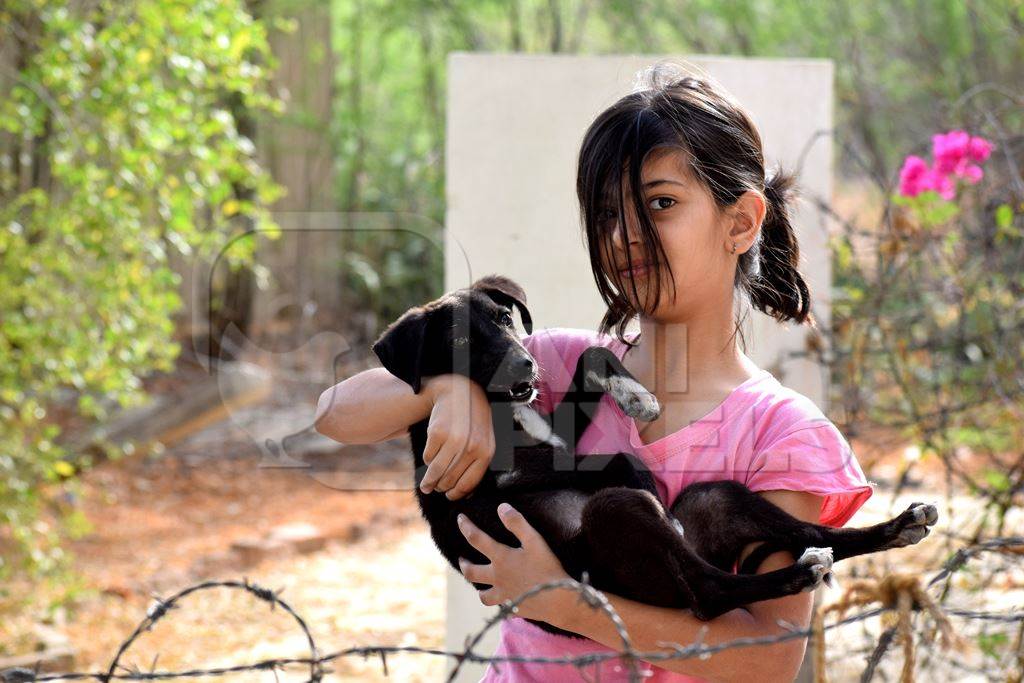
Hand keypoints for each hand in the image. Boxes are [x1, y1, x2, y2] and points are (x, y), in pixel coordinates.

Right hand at [419, 374, 495, 499]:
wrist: (458, 392)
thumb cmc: (472, 421)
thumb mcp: (484, 440)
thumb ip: (478, 464)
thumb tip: (466, 494)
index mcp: (486, 452)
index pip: (469, 483)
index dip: (457, 494)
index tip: (449, 497)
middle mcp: (471, 447)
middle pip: (451, 479)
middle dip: (441, 487)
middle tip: (436, 489)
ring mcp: (454, 439)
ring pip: (437, 471)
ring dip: (429, 481)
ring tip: (426, 485)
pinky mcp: (437, 433)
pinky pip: (428, 457)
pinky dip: (427, 460)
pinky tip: (430, 457)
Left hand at [456, 503, 571, 622]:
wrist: (558, 601)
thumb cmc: (547, 568)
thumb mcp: (534, 540)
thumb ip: (517, 523)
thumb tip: (501, 507)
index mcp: (501, 558)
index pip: (476, 539)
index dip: (466, 527)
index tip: (460, 518)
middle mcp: (497, 578)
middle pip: (471, 572)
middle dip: (464, 563)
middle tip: (461, 558)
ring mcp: (504, 595)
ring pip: (482, 594)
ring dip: (478, 587)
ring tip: (478, 584)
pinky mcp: (513, 608)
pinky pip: (499, 607)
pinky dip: (498, 602)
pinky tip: (502, 599)